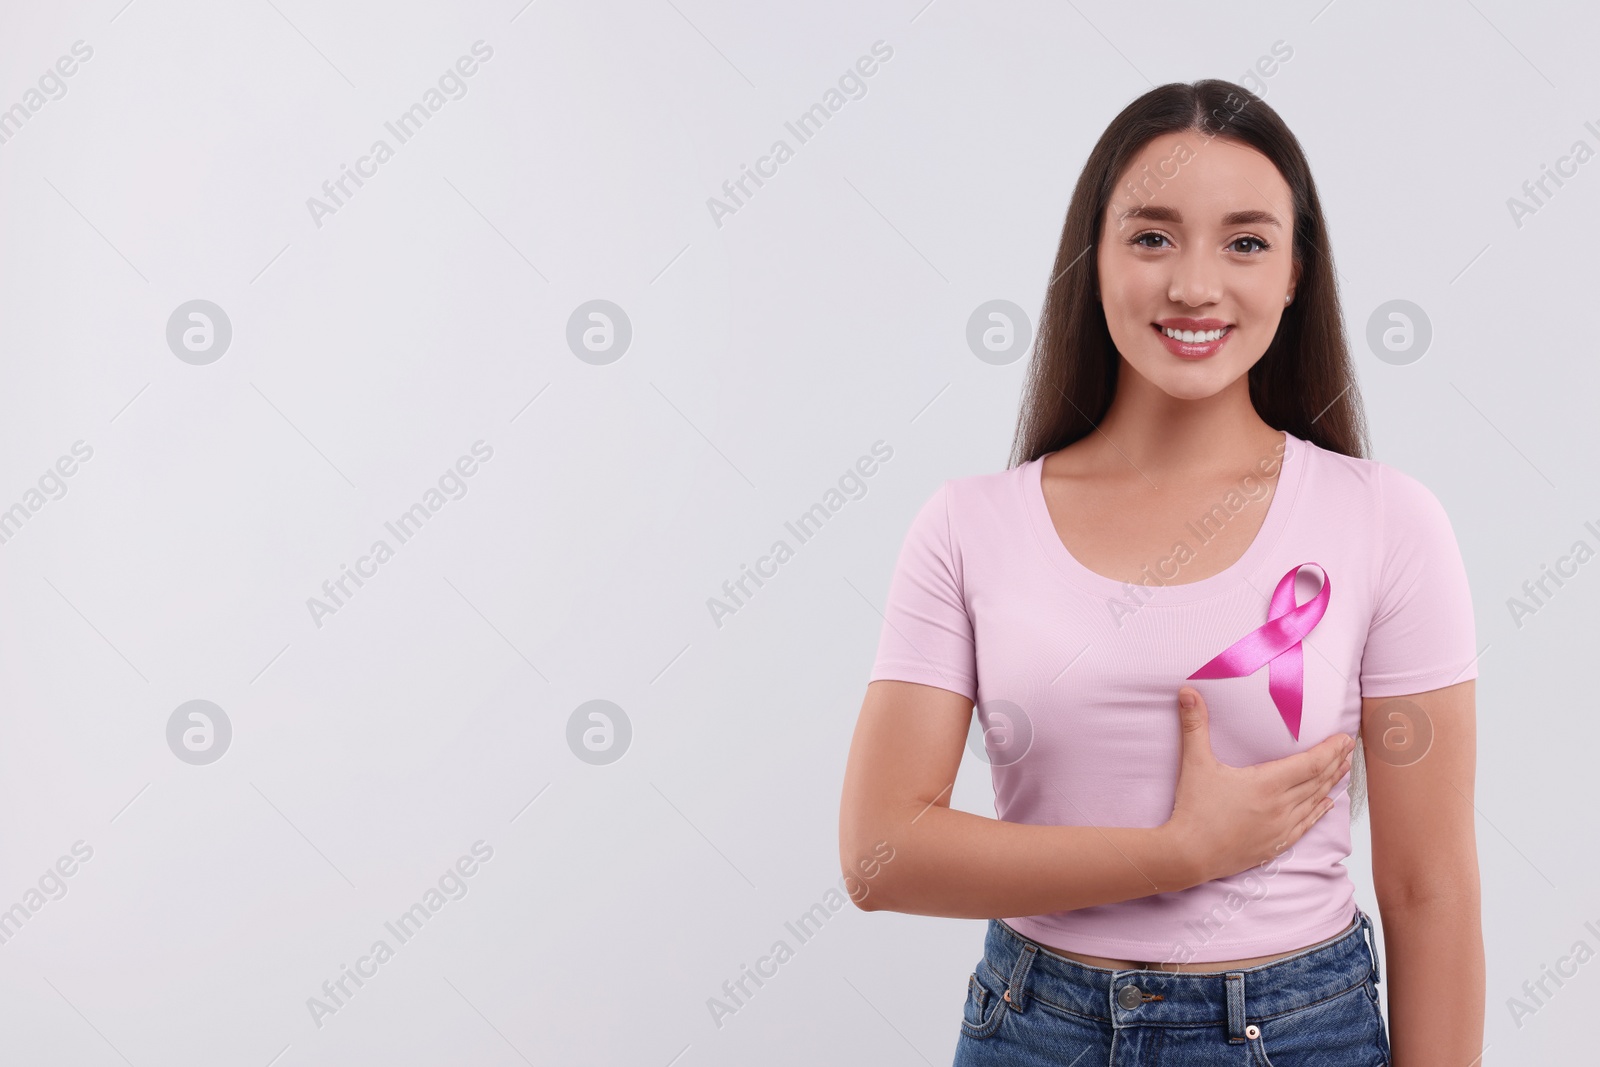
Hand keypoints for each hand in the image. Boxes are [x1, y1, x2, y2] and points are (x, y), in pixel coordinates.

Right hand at [1163, 686, 1353, 884]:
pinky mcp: (1274, 845)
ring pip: (1314, 802)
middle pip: (1317, 781)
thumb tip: (1187, 692)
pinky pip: (1305, 825)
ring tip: (1343, 769)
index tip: (1345, 738)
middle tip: (1349, 748)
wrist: (1188, 855)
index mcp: (1266, 784)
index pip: (1310, 764)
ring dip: (1331, 784)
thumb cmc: (1193, 810)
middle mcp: (1280, 806)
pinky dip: (1319, 812)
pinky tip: (1327, 804)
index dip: (1330, 750)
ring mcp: (1280, 828)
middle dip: (1335, 762)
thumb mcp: (1194, 763)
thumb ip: (1194, 726)